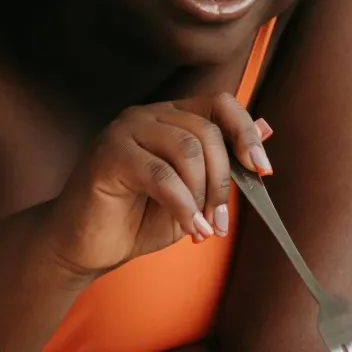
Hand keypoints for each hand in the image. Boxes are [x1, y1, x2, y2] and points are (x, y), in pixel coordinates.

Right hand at [39, 92, 272, 278]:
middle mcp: (147, 115)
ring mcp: (124, 130)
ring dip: (204, 196)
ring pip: (188, 150)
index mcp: (169, 117)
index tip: (263, 170)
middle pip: (207, 132)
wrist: (84, 247)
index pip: (220, 103)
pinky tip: (190, 229)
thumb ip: (223, 163)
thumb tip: (267, 127)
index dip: (246, 132)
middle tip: (220, 223)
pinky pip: (161, 175)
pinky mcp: (108, 154)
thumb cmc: (136, 220)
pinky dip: (183, 206)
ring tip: (203, 229)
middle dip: (223, 182)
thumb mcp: (193, 195)